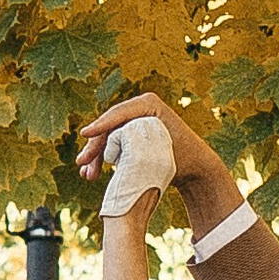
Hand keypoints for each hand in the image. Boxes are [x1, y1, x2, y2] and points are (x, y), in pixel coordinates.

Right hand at [74, 93, 240, 234]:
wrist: (196, 168)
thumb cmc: (183, 159)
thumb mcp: (159, 151)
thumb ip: (136, 146)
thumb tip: (116, 141)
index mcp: (149, 104)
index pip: (118, 114)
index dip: (100, 125)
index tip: (84, 134)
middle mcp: (140, 108)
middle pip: (110, 126)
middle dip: (95, 146)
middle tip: (82, 164)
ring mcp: (136, 120)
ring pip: (109, 137)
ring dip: (97, 156)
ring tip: (87, 175)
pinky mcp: (134, 133)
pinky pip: (114, 144)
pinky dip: (104, 157)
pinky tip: (93, 172)